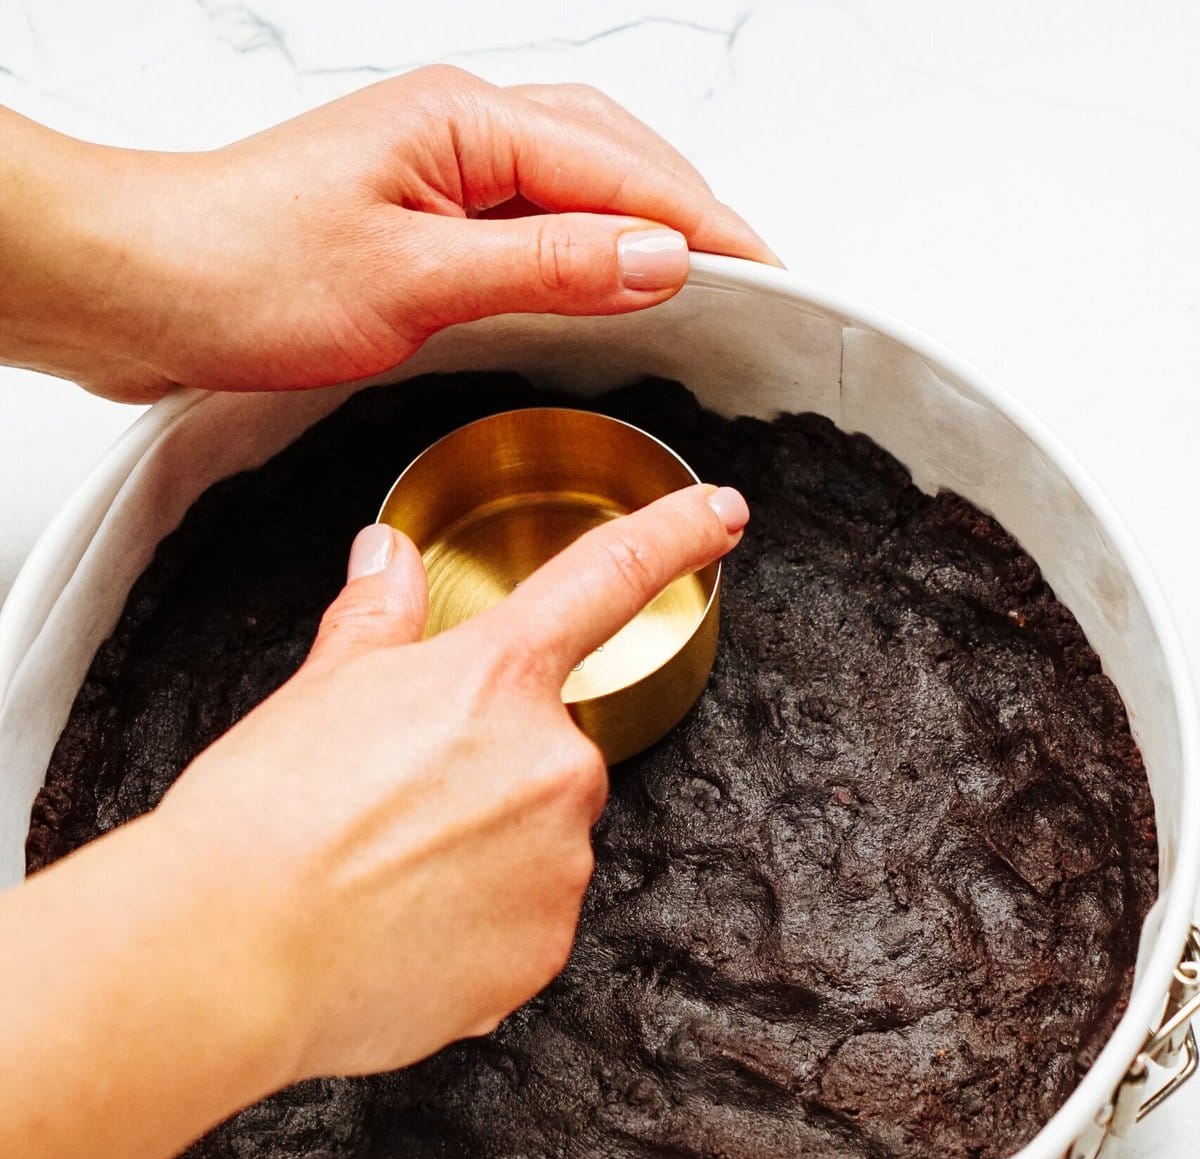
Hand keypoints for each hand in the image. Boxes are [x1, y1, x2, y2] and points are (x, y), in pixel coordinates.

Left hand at [0, 72, 775, 400]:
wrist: (142, 284)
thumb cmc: (242, 268)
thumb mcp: (415, 282)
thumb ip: (547, 267)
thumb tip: (660, 258)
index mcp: (466, 124)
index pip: (629, 173)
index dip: (712, 228)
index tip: (775, 279)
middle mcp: (458, 130)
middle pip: (616, 157)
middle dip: (694, 214)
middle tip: (760, 284)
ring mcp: (438, 170)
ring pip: (577, 182)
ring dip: (643, 225)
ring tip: (704, 284)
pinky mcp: (417, 215)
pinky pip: (531, 218)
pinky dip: (585, 246)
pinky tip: (602, 282)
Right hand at [155, 482, 749, 1079]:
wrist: (236, 951)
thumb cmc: (265, 817)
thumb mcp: (318, 687)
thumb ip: (378, 618)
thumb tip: (389, 557)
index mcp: (497, 679)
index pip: (608, 579)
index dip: (674, 533)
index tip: (722, 513)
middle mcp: (553, 765)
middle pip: (550, 754)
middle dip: (487, 775)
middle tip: (394, 808)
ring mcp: (559, 865)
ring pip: (541, 846)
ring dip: (485, 857)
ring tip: (387, 881)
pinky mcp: (544, 952)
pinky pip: (526, 927)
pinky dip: (478, 931)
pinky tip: (403, 935)